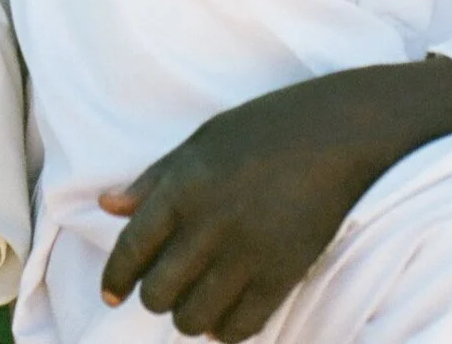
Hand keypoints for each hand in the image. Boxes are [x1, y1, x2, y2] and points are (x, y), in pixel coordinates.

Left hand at [99, 58, 451, 341]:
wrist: (342, 133)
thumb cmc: (268, 127)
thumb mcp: (203, 140)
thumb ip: (154, 178)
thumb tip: (108, 205)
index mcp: (182, 187)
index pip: (131, 250)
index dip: (115, 279)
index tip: (112, 294)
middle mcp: (209, 226)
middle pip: (158, 293)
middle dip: (153, 297)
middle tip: (163, 289)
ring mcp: (248, 254)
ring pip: (194, 318)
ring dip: (188, 315)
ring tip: (196, 301)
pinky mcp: (284, 275)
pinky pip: (240, 326)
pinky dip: (226, 327)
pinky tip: (226, 314)